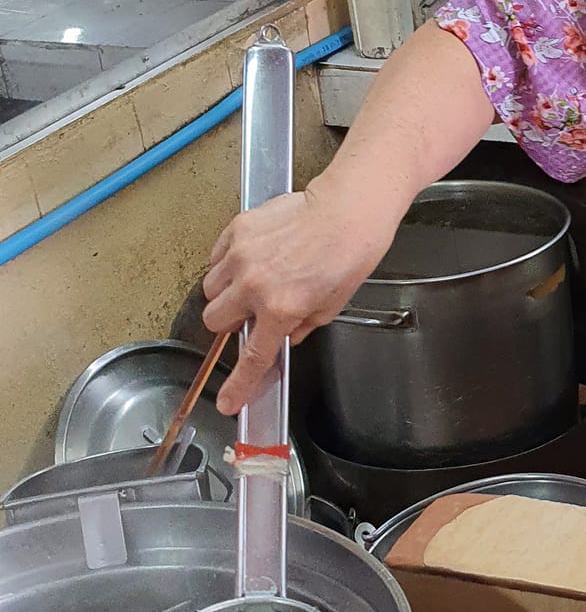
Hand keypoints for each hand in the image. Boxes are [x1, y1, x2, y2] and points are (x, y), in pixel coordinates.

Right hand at [202, 171, 401, 413]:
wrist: (348, 209)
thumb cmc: (348, 254)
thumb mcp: (331, 306)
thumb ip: (300, 326)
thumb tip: (282, 336)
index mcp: (281, 309)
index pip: (253, 357)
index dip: (239, 385)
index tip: (227, 402)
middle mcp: (254, 285)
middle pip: (215, 320)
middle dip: (230, 322)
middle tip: (251, 312)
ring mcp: (241, 256)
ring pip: (211, 289)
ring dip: (226, 292)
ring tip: (254, 279)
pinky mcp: (236, 230)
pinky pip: (216, 258)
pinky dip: (227, 264)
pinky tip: (253, 258)